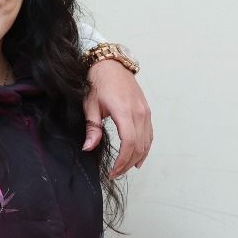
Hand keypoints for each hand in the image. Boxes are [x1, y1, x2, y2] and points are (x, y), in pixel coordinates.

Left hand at [83, 60, 152, 177]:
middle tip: (115, 173)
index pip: (129, 143)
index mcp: (124, 111)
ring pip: (147, 142)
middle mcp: (139, 113)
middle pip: (139, 146)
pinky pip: (149, 134)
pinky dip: (145, 148)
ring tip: (125, 169)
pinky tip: (139, 158)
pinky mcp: (146, 111)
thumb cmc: (98, 82)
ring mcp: (145, 112)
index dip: (122, 161)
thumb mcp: (90, 105)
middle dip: (128, 163)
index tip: (112, 172)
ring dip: (137, 158)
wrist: (110, 64)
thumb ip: (92, 128)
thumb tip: (88, 148)